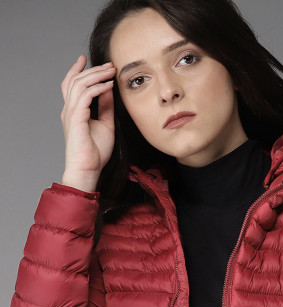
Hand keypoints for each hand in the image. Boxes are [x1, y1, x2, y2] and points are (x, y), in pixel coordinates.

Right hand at [60, 53, 115, 189]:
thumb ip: (105, 107)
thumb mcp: (105, 124)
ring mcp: (70, 113)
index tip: (84, 59)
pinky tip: (109, 86)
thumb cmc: (95, 152)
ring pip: (79, 84)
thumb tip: (109, 90)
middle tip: (109, 65)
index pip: (71, 84)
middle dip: (93, 70)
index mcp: (73, 111)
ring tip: (111, 72)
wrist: (88, 169)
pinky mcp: (76, 118)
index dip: (76, 70)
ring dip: (97, 75)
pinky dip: (97, 88)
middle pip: (76, 80)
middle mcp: (69, 109)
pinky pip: (85, 96)